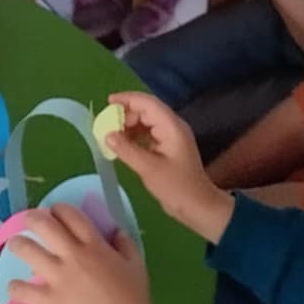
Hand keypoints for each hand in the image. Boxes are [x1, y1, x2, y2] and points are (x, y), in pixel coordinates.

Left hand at [8, 207, 167, 303]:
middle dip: (32, 218)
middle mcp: (73, 255)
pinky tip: (16, 287)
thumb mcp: (136, 264)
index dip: (58, 209)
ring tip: (16, 247)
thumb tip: (115, 230)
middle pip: (43, 225)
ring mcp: (59, 277)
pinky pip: (22, 289)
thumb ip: (124, 243)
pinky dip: (15, 287)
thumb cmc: (135, 298)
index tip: (54, 212)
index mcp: (95, 245)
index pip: (70, 214)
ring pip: (26, 250)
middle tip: (29, 223)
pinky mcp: (49, 300)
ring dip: (17, 245)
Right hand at [104, 92, 234, 243]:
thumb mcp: (148, 168)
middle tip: (108, 127)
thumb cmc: (176, 186)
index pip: (148, 103)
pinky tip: (124, 145)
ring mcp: (171, 136)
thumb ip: (126, 149)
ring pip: (146, 121)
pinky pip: (149, 133)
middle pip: (146, 110)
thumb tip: (107, 135)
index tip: (107, 102)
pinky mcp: (168, 147)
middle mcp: (173, 127)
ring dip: (129, 125)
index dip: (127, 99)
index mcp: (172, 127)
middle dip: (126, 115)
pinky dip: (135, 135)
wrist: (196, 205)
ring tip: (113, 137)